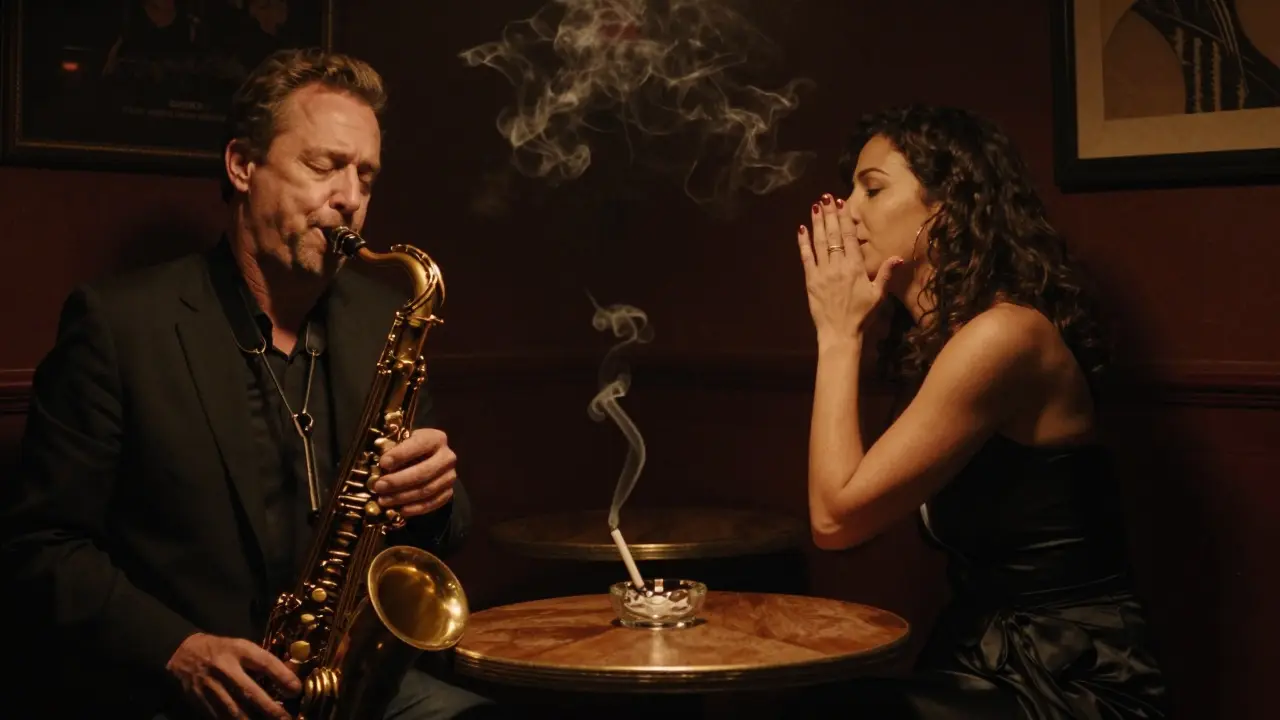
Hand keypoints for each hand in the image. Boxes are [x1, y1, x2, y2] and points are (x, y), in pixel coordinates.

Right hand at [165, 632, 299, 718]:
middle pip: (249, 692)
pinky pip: (221, 718)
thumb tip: (289, 679)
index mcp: (238, 650)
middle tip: (286, 718)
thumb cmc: (221, 651)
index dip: (282, 676)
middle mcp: (224, 669)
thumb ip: (262, 661)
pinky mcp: (201, 703)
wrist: (183, 655)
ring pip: (234, 711)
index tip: (296, 690)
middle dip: (270, 708)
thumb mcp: (242, 647)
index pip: (264, 662)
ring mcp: (211, 688)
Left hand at [372, 428, 456, 517]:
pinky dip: (415, 509)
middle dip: (398, 481)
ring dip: (403, 497)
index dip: (400, 454)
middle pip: (423, 472)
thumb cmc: (410, 449)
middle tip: (378, 486)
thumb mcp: (403, 442)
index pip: (419, 445)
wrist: (429, 459)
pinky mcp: (449, 492)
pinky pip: (433, 503)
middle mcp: (447, 457)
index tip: (383, 463)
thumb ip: (393, 450)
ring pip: (426, 490)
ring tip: (384, 500)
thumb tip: (378, 466)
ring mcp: (450, 476)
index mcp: (435, 438)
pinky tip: (400, 510)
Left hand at [797, 193, 902, 343]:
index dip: (844, 218)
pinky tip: (801, 229)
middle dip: (829, 215)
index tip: (840, 203)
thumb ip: (885, 273)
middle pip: (833, 235)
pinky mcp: (810, 280)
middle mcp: (838, 265)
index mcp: (855, 266)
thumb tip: (898, 256)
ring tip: (815, 207)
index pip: (849, 237)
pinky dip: (803, 243)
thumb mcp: (877, 294)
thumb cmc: (862, 315)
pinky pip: (806, 257)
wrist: (840, 333)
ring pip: (819, 242)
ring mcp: (822, 272)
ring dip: (817, 223)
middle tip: (825, 197)